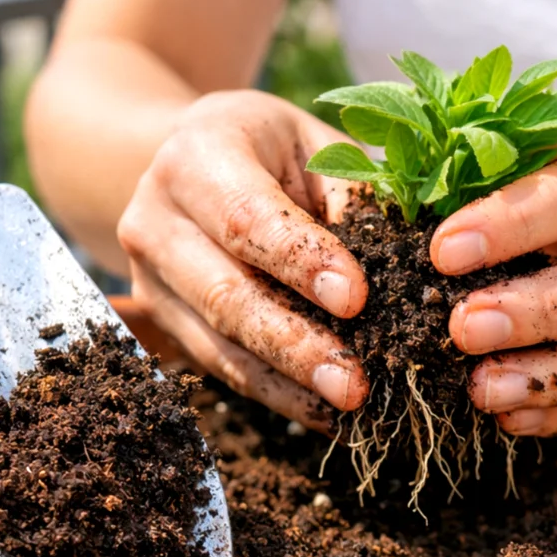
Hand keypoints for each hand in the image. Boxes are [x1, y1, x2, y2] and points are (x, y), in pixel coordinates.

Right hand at [117, 90, 370, 430]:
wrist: (188, 161)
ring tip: (348, 407)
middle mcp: (154, 216)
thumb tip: (410, 268)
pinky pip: (218, 365)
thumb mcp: (316, 146)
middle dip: (293, 344)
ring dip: (286, 382)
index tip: (355, 300)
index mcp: (197, 155)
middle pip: (223, 294)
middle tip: (355, 383)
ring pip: (217, 343)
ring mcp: (146, 273)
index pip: (245, 216)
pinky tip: (323, 410)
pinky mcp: (155, 317)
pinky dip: (274, 392)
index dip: (299, 261)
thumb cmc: (274, 151)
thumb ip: (353, 196)